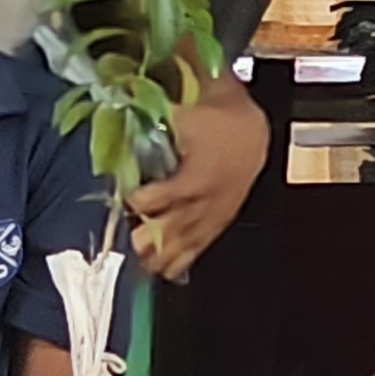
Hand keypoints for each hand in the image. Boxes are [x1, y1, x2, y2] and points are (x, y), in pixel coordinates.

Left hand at [126, 77, 267, 279]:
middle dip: (155, 237)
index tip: (129, 200)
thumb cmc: (219, 120)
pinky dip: (185, 259)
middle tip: (134, 247)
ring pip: (189, 238)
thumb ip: (156, 113)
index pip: (172, 193)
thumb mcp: (188, 112)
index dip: (149, 199)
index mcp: (200, 175)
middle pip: (179, 223)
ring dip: (167, 254)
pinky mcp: (220, 219)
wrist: (253, 132)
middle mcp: (208, 199)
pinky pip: (202, 243)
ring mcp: (215, 212)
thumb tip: (121, 102)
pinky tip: (168, 272)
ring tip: (145, 267)